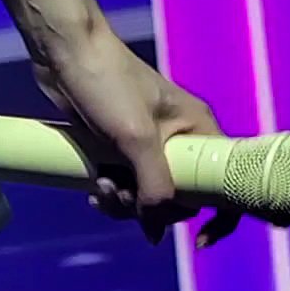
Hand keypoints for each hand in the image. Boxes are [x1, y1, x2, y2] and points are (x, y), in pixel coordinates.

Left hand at [31, 21, 243, 249]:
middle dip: (150, 207)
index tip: (197, 240)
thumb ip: (155, 187)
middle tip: (121, 194)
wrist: (64, 50)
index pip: (225, 183)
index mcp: (198, 129)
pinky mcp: (121, 145)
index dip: (219, 216)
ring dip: (124, 201)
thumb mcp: (137, 138)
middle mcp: (180, 138)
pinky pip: (126, 184)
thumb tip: (155, 231)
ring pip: (148, 195)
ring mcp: (149, 143)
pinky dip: (112, 193)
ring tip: (100, 187)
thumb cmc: (108, 83)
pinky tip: (93, 187)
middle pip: (180, 198)